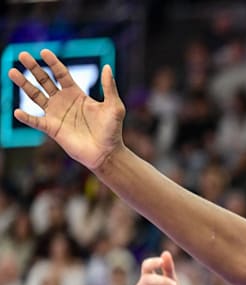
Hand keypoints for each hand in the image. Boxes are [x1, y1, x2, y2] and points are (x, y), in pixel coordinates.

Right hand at [6, 49, 124, 169]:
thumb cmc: (112, 130)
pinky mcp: (52, 128)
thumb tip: (108, 67)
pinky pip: (35, 121)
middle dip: (34, 68)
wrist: (107, 152)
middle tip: (22, 55)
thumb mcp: (114, 106)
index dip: (53, 63)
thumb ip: (109, 87)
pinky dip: (26, 117)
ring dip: (24, 84)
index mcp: (77, 94)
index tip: (44, 52)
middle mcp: (63, 101)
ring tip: (12, 71)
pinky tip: (17, 111)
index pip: (62, 74)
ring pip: (35, 96)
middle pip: (45, 81)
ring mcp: (55, 114)